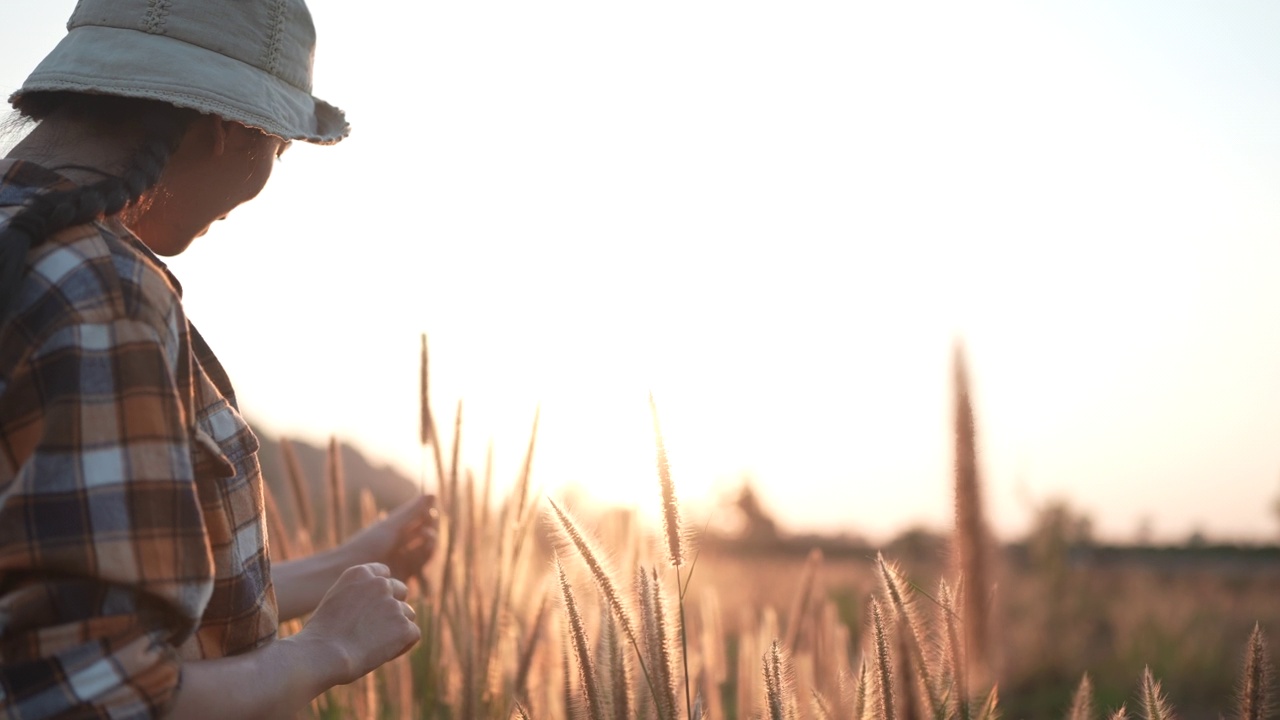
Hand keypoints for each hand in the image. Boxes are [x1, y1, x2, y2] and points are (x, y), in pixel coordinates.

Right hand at [298, 563, 420, 684]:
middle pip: (400, 591)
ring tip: (373, 645)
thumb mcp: (334, 602)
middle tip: (377, 628)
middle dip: (393, 607)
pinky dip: (402, 645)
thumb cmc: (319, 636)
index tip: (373, 607)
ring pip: (408, 614)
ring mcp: (394, 604)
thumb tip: (372, 607)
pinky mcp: (404, 626)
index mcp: (359, 573)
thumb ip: (356, 596)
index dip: (381, 591)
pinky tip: (382, 654)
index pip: (383, 573)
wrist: (323, 654)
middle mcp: (379, 584)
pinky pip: (413, 634)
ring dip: (397, 628)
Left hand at [340, 495, 438, 580]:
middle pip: (423, 535)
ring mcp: (402, 560)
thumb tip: (433, 494)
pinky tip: (426, 549)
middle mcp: (399, 544)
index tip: (429, 512)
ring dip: (430, 542)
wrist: (346, 572)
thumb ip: (412, 512)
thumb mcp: (390, 527)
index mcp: (394, 530)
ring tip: (427, 537)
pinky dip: (427, 556)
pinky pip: (421, 566)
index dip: (427, 515)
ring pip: (424, 550)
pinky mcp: (404, 576)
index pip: (418, 520)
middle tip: (428, 529)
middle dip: (430, 530)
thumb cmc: (365, 544)